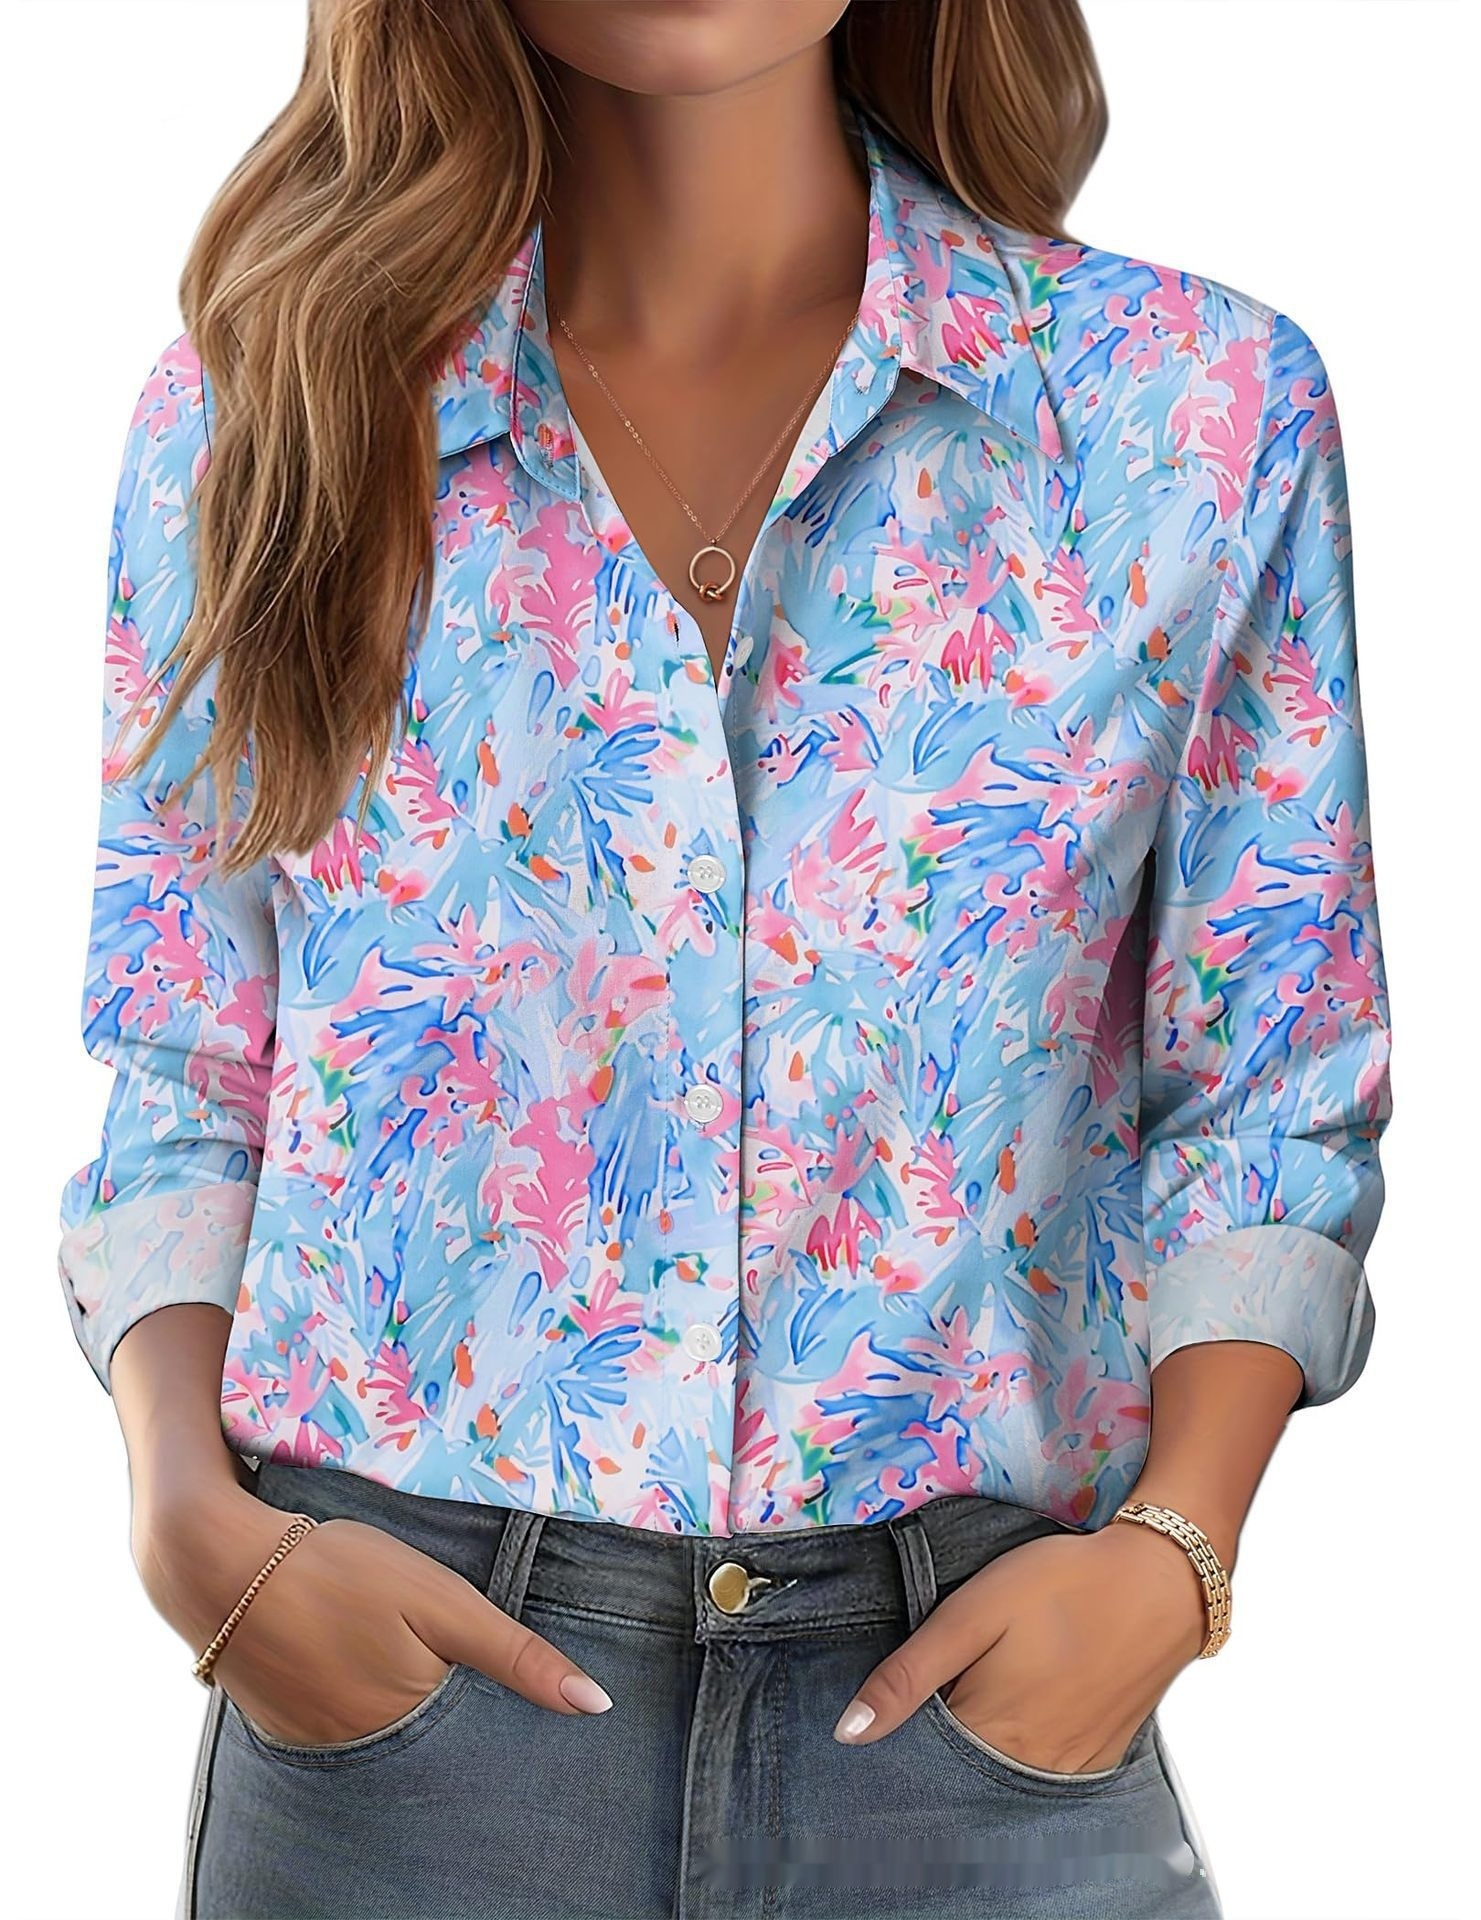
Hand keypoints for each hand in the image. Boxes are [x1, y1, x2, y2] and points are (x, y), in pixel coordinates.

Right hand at [133, 1474, 611, 1745]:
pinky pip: (336, 1726)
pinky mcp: (281, 1728)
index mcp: (412, 1720)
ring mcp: (316, 1743)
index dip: (496, 1710)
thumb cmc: (340, 1570)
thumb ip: (514, 1653)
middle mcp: (363, 1749)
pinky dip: (350, 1698)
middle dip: (445, 1707)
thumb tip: (595, 1705)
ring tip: (388, 1648)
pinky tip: (347, 1656)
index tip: (503, 1685)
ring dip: (396, 1704)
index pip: (475, 1738)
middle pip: (428, 1739)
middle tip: (430, 1646)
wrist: (221, 1565)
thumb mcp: (440, 1599)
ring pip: (381, 1733)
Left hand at [833, 1522, 1206, 1770]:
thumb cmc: (1060, 1584)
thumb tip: (849, 1734)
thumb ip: (911, 1674)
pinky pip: (1046, 1766)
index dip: (908, 1716)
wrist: (1161, 1579)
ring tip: (1001, 1674)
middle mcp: (1029, 1765)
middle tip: (964, 1667)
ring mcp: (1071, 1766)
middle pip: (962, 1764)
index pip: (921, 1751)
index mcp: (989, 1731)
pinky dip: (1028, 1741)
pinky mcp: (1102, 1755)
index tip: (918, 1680)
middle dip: (947, 1727)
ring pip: (1003, 1768)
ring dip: (988, 1735)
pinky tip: (1036, 1693)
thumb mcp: (972, 1612)